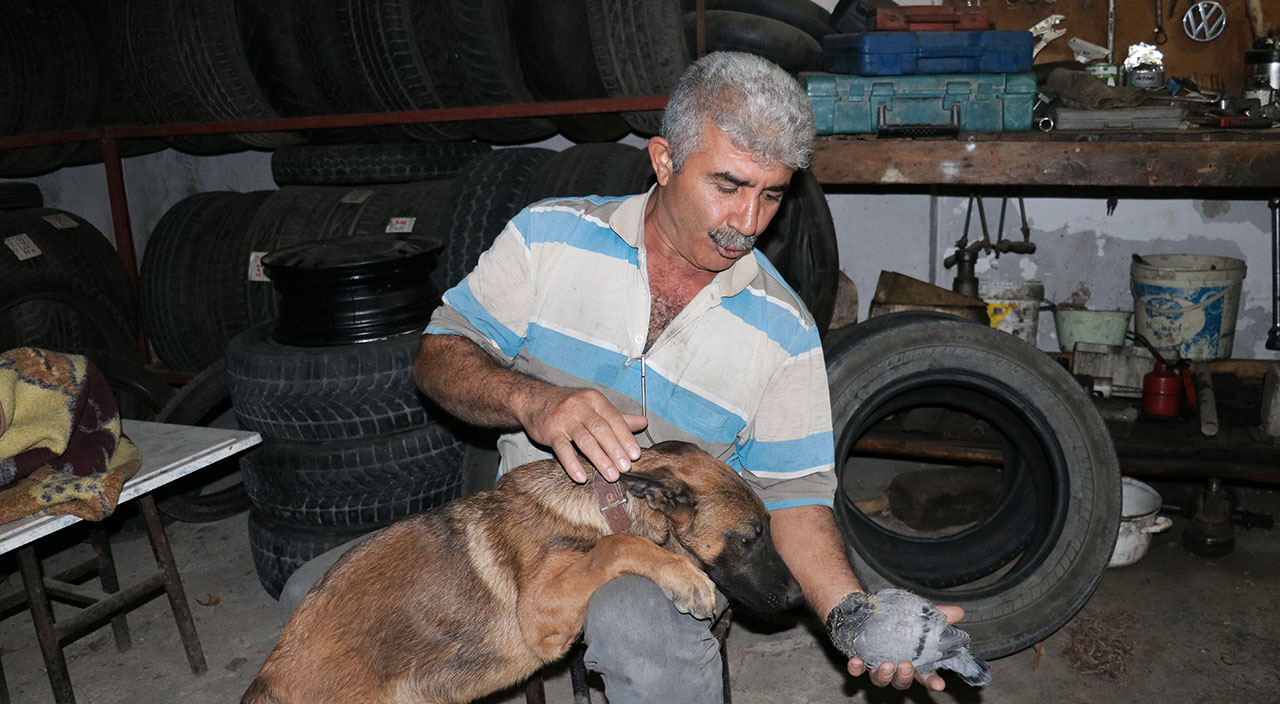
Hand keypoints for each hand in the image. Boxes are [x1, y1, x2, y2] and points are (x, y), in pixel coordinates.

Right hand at [517, 386, 647, 482]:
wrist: (534, 400)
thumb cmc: (568, 405)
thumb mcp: (593, 406)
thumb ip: (618, 417)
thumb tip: (643, 423)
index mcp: (595, 400)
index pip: (614, 419)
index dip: (626, 437)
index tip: (635, 454)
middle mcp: (580, 407)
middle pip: (601, 430)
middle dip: (615, 450)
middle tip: (625, 468)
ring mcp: (564, 419)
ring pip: (585, 440)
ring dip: (599, 459)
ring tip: (611, 475)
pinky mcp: (550, 431)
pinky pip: (563, 449)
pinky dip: (572, 464)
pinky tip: (581, 477)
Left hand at [846, 605, 964, 690]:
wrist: (869, 612)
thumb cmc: (898, 620)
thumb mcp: (920, 616)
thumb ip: (939, 616)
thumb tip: (959, 612)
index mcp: (913, 661)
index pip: (926, 676)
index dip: (933, 681)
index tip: (939, 685)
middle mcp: (895, 667)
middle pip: (901, 682)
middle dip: (904, 677)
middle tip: (905, 666)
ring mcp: (876, 665)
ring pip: (879, 679)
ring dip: (883, 675)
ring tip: (885, 665)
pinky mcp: (859, 660)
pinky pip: (856, 669)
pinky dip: (856, 668)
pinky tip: (857, 662)